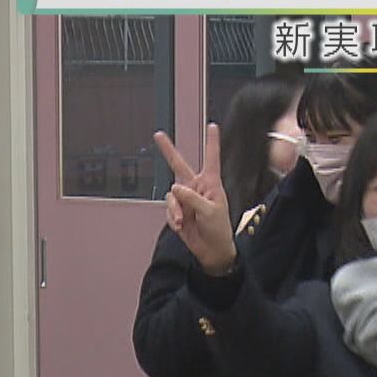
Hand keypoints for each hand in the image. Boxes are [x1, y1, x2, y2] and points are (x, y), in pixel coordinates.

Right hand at [154, 125, 235, 273]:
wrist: (211, 250)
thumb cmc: (218, 229)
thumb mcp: (210, 211)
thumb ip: (192, 198)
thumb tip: (175, 188)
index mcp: (211, 183)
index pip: (211, 158)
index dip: (211, 142)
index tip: (212, 126)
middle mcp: (196, 187)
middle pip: (179, 165)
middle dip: (168, 150)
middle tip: (158, 135)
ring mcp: (185, 199)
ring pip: (171, 195)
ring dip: (175, 209)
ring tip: (183, 220)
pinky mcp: (177, 211)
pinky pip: (169, 210)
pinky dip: (173, 218)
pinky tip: (181, 225)